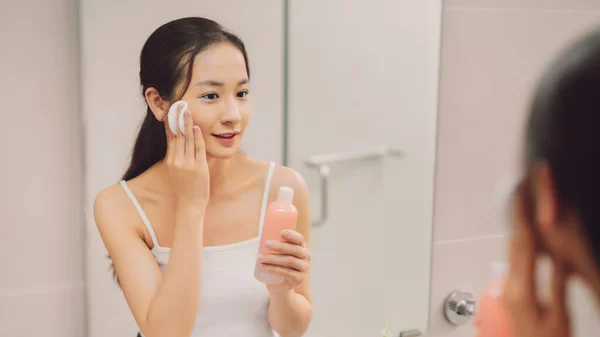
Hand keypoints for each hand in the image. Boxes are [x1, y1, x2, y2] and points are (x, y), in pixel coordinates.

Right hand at [164, 109, 208, 205]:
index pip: (170, 138)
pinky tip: (197, 128)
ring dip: (187, 124)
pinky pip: (198, 149)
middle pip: (177, 136)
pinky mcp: (198, 167)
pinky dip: (197, 137)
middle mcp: (177, 161)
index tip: (171, 112)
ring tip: (187, 111)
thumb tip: (180, 143)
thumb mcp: (177, 171)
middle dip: (178, 120)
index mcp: (171, 161)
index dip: (171, 124)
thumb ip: (178, 157)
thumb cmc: (185, 188)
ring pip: (187, 140)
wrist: (190, 205)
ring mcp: (187, 164)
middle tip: (179, 106)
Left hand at [258, 230, 310, 294]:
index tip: (281, 232)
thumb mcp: (279, 253)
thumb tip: (262, 233)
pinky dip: (274, 269)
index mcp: (302, 247)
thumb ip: (275, 243)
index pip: (299, 239)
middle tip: (266, 244)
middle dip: (280, 245)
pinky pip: (286, 272)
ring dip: (274, 258)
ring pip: (290, 260)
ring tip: (260, 258)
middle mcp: (306, 256)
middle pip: (294, 249)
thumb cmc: (279, 264)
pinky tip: (264, 267)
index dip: (292, 235)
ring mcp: (304, 268)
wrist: (280, 285)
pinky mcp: (298, 279)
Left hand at [503, 188, 570, 336]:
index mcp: (520, 290)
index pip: (521, 245)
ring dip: (520, 227)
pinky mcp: (511, 290)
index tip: (523, 198)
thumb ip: (558, 282)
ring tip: (525, 206)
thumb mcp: (560, 314)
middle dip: (519, 216)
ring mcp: (507, 287)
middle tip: (523, 193)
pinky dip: (522, 242)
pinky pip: (515, 258)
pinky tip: (528, 234)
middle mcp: (508, 285)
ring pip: (513, 249)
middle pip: (513, 243)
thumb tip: (559, 254)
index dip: (523, 219)